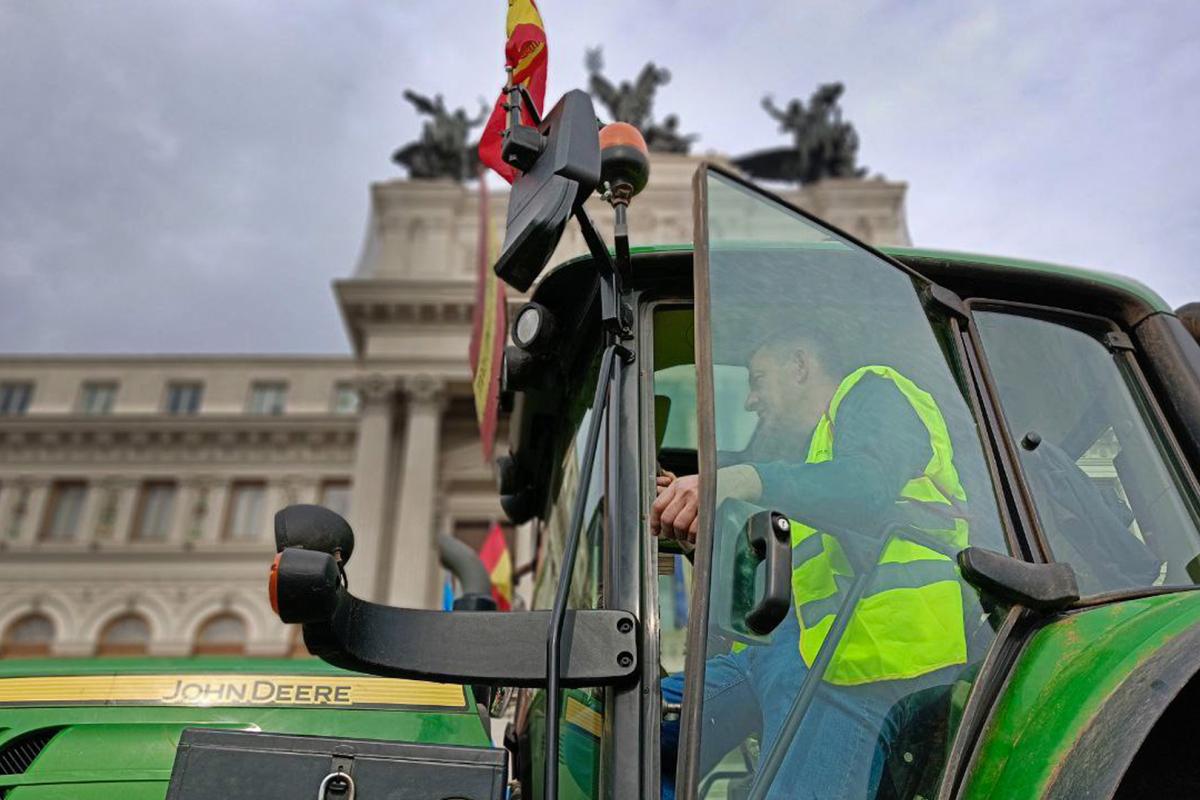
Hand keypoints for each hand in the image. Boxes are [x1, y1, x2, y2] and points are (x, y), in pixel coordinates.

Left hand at [650, 466, 764, 544]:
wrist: (737, 481)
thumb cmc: (713, 487)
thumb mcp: (690, 487)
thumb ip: (675, 500)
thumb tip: (660, 522)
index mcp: (678, 486)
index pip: (657, 506)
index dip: (654, 522)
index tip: (656, 531)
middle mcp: (686, 491)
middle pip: (667, 519)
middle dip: (668, 532)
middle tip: (674, 534)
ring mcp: (698, 500)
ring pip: (679, 526)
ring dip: (681, 536)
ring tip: (687, 534)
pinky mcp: (709, 510)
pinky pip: (695, 530)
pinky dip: (694, 538)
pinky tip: (697, 535)